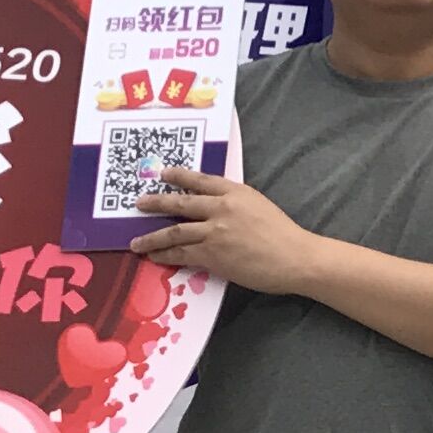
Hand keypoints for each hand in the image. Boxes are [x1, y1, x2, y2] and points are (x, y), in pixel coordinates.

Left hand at [131, 170, 319, 292]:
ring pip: (175, 231)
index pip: (201, 180)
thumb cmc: (283, 235)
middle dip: (156, 203)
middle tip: (139, 203)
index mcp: (236, 192)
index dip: (180, 177)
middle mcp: (222, 208)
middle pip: (180, 203)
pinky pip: (182, 253)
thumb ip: (236, 204)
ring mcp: (215, 231)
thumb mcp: (259, 207)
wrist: (295, 258)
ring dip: (153, 236)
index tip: (164, 174)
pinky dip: (166, 255)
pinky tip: (155, 256)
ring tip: (137, 241)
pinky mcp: (213, 254)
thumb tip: (214, 210)